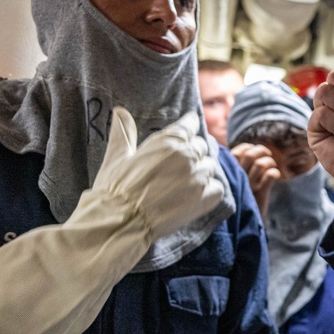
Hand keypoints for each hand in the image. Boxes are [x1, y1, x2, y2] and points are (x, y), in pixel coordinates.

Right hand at [93, 108, 224, 238]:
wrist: (120, 221)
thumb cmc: (115, 189)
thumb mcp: (117, 156)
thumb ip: (123, 132)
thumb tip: (120, 112)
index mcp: (168, 142)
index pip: (189, 125)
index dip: (188, 127)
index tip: (188, 130)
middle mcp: (188, 156)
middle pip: (201, 146)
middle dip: (192, 153)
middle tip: (178, 165)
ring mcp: (199, 178)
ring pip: (210, 166)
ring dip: (201, 172)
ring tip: (184, 183)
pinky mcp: (205, 199)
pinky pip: (218, 188)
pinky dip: (210, 190)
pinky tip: (194, 195)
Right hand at [229, 143, 279, 217]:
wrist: (241, 226)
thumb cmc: (237, 201)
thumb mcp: (232, 184)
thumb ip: (235, 169)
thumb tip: (246, 152)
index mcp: (228, 173)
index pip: (237, 151)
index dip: (248, 148)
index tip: (253, 151)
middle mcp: (237, 177)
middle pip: (250, 154)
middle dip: (261, 151)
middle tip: (267, 155)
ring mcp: (249, 185)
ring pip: (261, 163)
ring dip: (270, 162)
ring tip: (271, 166)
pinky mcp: (260, 194)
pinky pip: (270, 176)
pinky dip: (275, 173)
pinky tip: (275, 177)